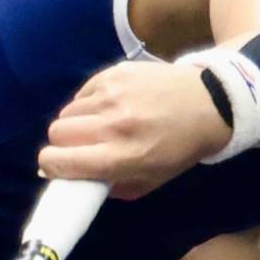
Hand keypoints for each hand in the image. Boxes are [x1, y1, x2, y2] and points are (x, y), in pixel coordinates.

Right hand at [40, 56, 226, 196]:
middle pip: (56, 133)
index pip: (59, 160)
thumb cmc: (178, 149)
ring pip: (66, 112)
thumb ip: (108, 185)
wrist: (208, 103)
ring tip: (99, 126)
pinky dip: (88, 103)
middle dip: (63, 144)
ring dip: (76, 123)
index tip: (57, 166)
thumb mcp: (148, 181)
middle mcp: (113, 124)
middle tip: (81, 147)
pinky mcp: (114, 73)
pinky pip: (82, 93)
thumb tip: (67, 178)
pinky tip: (110, 107)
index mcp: (122, 157)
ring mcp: (112, 95)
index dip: (51, 166)